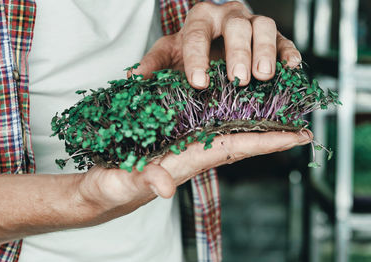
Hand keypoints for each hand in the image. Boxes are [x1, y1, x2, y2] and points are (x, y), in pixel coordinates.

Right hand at [78, 130, 311, 221]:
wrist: (101, 188)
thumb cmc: (112, 187)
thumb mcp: (122, 183)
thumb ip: (142, 182)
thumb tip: (164, 187)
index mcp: (185, 162)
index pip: (234, 149)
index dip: (265, 142)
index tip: (295, 137)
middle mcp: (191, 153)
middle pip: (239, 140)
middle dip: (270, 133)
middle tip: (301, 123)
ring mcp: (183, 146)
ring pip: (225, 131)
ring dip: (253, 122)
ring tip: (278, 110)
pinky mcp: (171, 139)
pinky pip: (205, 125)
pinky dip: (225, 116)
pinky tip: (234, 106)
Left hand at [134, 1, 300, 87]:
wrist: (210, 45)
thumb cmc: (189, 51)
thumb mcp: (167, 55)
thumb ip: (152, 65)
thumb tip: (133, 78)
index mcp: (200, 19)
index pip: (197, 34)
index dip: (198, 58)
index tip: (199, 82)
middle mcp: (228, 16)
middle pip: (236, 26)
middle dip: (237, 53)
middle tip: (237, 80)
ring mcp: (252, 25)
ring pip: (264, 26)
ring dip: (265, 51)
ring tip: (263, 76)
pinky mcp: (273, 37)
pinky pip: (284, 40)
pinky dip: (288, 52)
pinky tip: (290, 67)